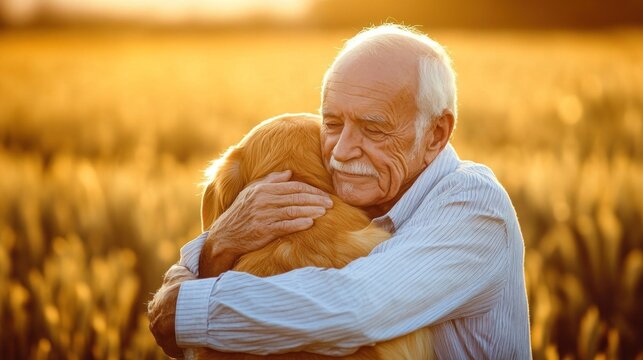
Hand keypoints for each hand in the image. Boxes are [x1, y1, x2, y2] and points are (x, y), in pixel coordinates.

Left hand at [148, 265, 196, 357]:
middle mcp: (154, 323)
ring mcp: (161, 338)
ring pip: (169, 337)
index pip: (159, 307)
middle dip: (172, 322)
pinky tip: (193, 341)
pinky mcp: (171, 349)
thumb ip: (174, 272)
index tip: (181, 306)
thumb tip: (175, 267)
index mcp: (154, 306)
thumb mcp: (177, 274)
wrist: (188, 309)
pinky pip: (178, 348)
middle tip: (188, 320)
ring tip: (193, 331)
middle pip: (162, 323)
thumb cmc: (183, 290)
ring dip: (179, 334)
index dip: (170, 306)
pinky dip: (184, 345)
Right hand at [204, 170, 332, 263]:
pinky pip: (285, 225)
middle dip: (316, 200)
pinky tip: (310, 223)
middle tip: (331, 204)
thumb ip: (270, 180)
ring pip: (293, 211)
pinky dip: (299, 223)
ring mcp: (264, 215)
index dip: (311, 190)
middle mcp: (264, 200)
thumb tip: (288, 172)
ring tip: (325, 212)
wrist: (225, 235)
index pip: (293, 186)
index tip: (324, 194)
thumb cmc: (240, 212)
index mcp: (263, 189)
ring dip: (311, 211)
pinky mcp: (264, 230)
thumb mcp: (251, 191)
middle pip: (296, 197)